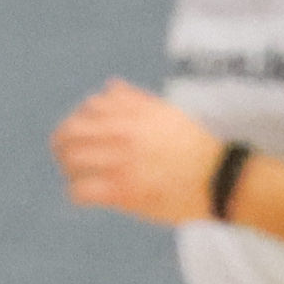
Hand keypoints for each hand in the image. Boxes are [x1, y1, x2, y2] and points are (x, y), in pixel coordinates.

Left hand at [54, 81, 227, 226]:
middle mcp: (123, 133)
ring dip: (69, 169)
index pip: (89, 107)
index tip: (83, 134)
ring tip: (79, 177)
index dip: (79, 120)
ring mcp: (121, 162)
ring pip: (71, 160)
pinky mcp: (122, 191)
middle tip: (66, 156)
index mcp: (134, 112)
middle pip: (71, 132)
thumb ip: (136, 99)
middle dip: (63, 144)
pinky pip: (80, 191)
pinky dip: (77, 193)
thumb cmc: (195, 147)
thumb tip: (110, 86)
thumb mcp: (168, 113)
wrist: (220, 178)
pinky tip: (87, 196)